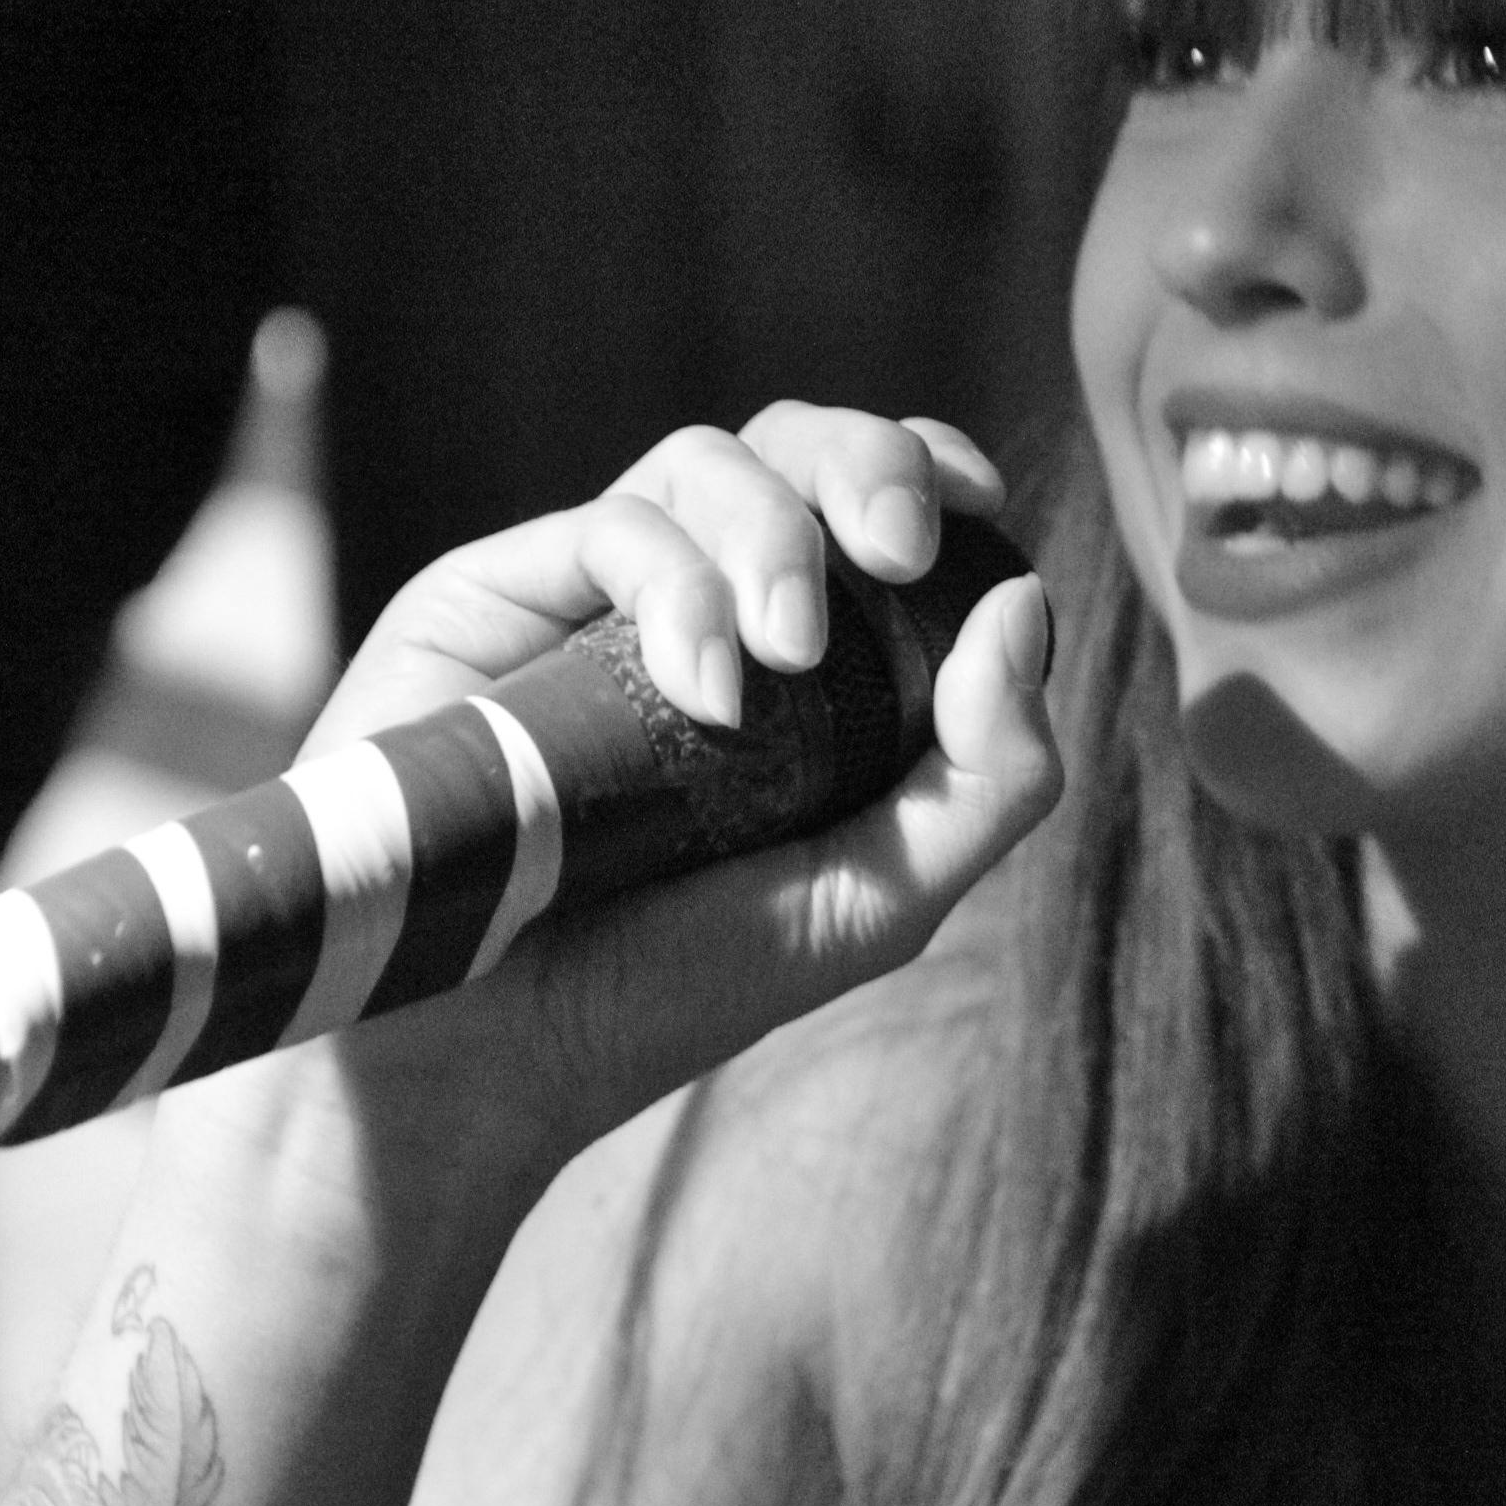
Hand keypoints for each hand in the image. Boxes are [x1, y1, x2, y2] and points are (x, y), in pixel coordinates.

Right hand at [162, 405, 1059, 1276]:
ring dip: (777, 530)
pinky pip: (609, 525)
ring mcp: (595, 596)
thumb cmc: (668, 988)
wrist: (479, 1059)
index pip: (876, 510)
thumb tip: (1027, 603)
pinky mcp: (497, 594)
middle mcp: (702, 608)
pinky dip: (678, 587)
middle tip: (901, 547)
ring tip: (789, 653)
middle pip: (801, 447)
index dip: (931, 473)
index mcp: (803, 665)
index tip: (977, 519)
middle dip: (872, 463)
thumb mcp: (875, 903)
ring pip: (707, 461)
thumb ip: (985, 775)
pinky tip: (702, 691)